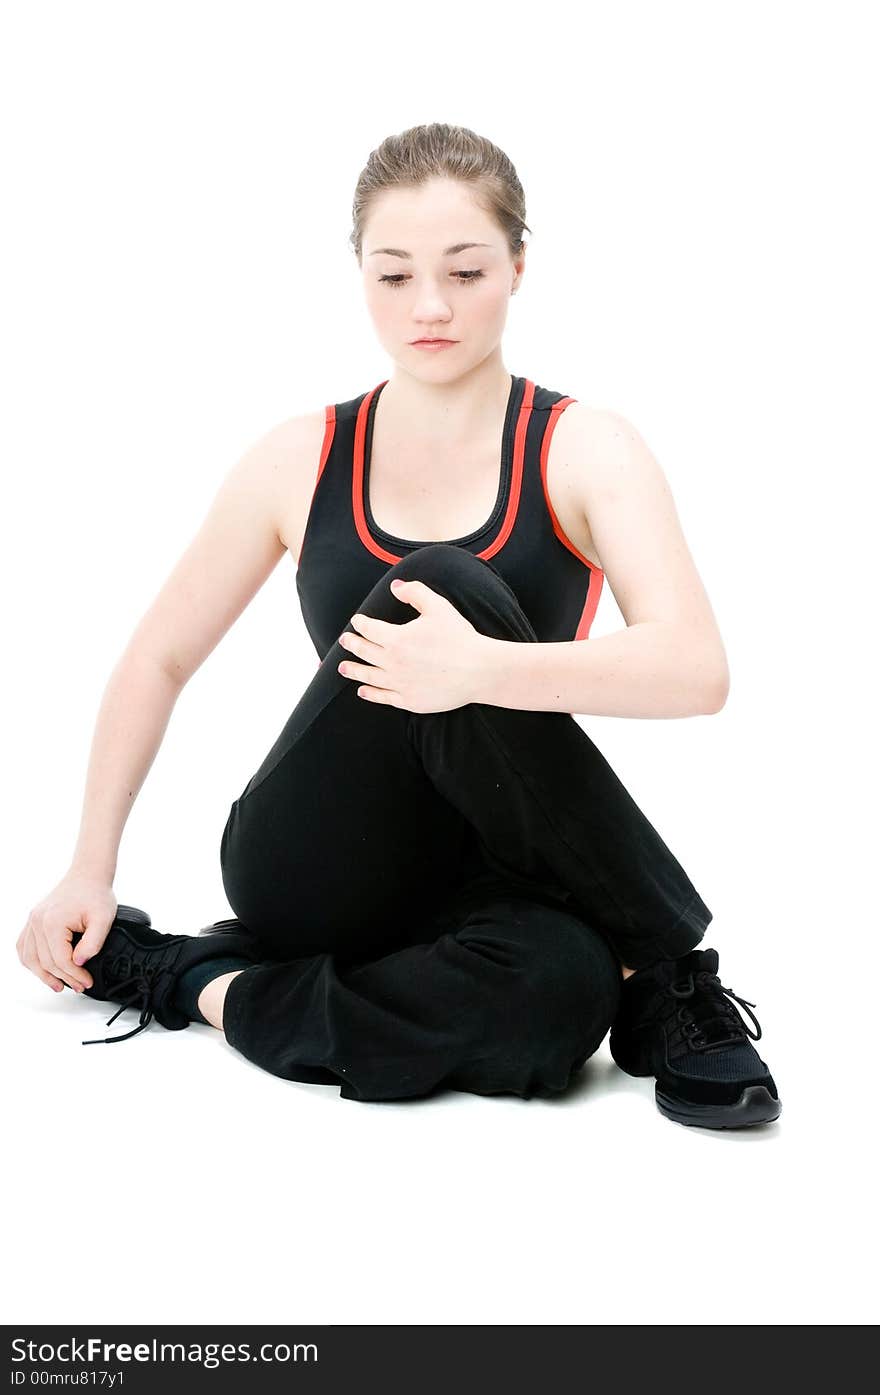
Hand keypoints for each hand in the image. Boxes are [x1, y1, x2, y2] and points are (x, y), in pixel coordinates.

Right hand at [16, 874, 117, 993]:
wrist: (87, 876)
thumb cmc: (95, 894)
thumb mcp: (104, 919)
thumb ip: (93, 943)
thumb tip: (79, 962)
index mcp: (52, 922)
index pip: (60, 960)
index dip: (74, 975)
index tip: (87, 981)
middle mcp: (37, 922)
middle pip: (45, 962)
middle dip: (64, 978)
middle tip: (80, 985)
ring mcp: (32, 921)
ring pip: (30, 958)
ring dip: (43, 975)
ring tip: (59, 985)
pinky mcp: (33, 920)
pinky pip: (24, 947)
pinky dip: (31, 961)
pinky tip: (42, 969)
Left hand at [337, 577, 490, 713]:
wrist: (479, 670)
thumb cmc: (460, 637)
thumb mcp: (438, 607)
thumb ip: (415, 592)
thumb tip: (395, 586)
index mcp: (396, 639)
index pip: (369, 629)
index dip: (361, 623)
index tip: (357, 621)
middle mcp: (392, 663)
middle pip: (364, 652)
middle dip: (352, 644)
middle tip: (344, 640)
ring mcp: (399, 684)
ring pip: (369, 676)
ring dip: (353, 671)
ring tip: (342, 668)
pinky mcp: (409, 700)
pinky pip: (383, 697)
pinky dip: (370, 693)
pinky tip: (363, 691)